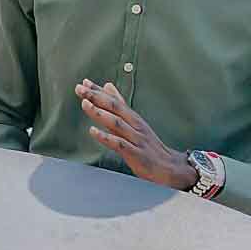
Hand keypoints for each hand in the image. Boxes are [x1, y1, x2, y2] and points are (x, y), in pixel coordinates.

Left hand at [76, 79, 197, 191]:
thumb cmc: (149, 146)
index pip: (115, 100)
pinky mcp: (136, 153)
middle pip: (115, 107)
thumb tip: (107, 86)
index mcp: (133, 118)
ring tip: (85, 104)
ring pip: (116, 123)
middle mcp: (135, 125)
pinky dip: (106, 137)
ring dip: (100, 113)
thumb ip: (119, 105)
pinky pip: (119, 144)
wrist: (169, 167)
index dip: (99, 91)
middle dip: (96, 97)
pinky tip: (93, 131)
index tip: (84, 83)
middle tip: (80, 88)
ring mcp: (136, 139)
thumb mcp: (134, 122)